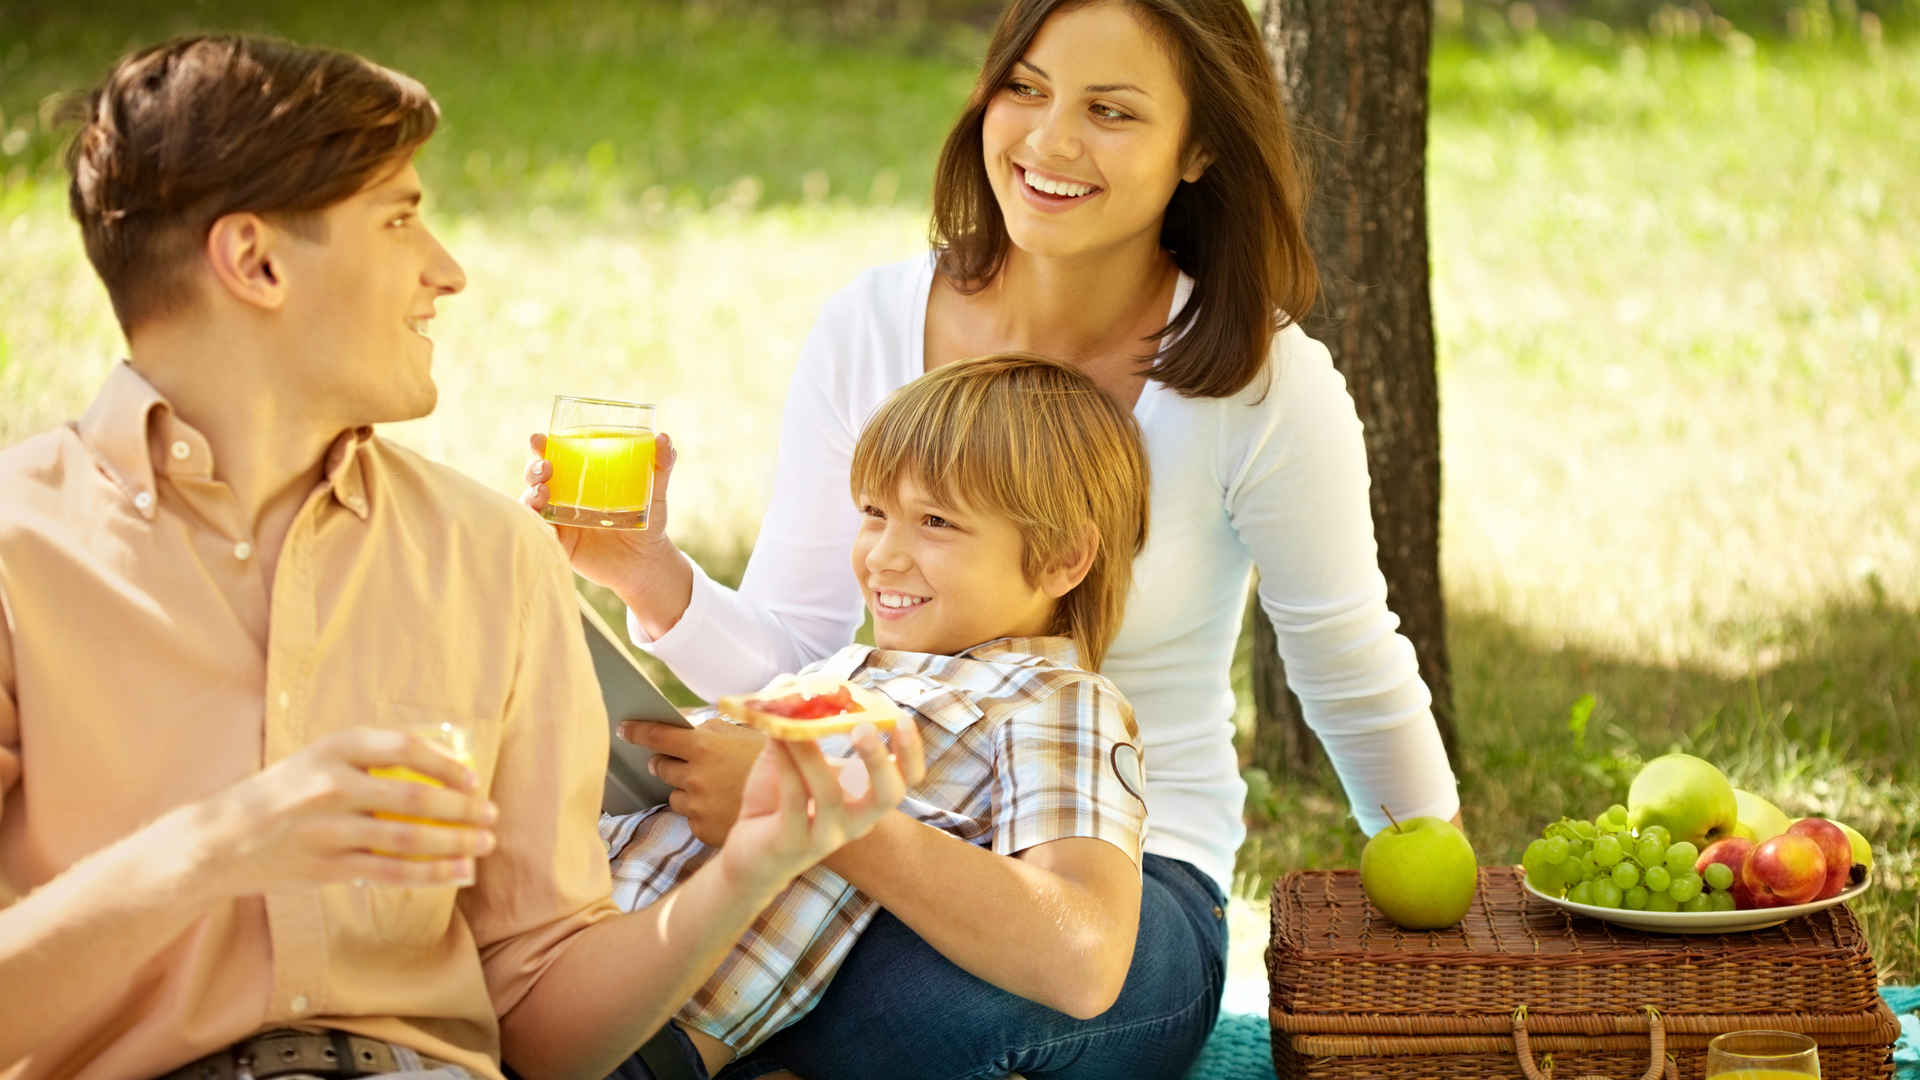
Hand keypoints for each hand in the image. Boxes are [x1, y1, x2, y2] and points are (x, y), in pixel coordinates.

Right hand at [178, 727, 498, 898]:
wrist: (219, 841)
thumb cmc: (283, 795)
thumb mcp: (318, 759)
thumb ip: (370, 759)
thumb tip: (443, 764)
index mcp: (332, 749)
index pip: (404, 748)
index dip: (446, 763)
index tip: (473, 778)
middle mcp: (330, 786)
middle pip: (415, 797)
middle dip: (463, 808)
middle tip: (492, 815)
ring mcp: (327, 829)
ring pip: (408, 838)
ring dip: (456, 842)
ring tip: (485, 843)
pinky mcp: (325, 867)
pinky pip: (390, 872)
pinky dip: (431, 873)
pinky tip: (459, 871)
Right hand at [521, 431, 680, 596]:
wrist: (648, 562)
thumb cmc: (649, 522)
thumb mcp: (654, 493)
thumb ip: (660, 466)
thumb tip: (664, 438)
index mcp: (582, 478)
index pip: (556, 456)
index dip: (542, 446)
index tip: (538, 438)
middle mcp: (565, 496)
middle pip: (537, 477)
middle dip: (534, 469)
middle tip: (545, 467)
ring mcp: (560, 520)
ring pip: (532, 503)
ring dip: (531, 494)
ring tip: (543, 491)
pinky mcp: (560, 543)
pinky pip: (540, 532)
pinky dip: (535, 525)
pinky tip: (540, 521)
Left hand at [622, 719, 765, 846]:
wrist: (800, 806)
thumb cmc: (775, 763)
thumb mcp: (745, 736)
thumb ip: (711, 731)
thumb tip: (684, 724)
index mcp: (704, 748)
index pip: (657, 736)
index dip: (637, 731)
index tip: (625, 728)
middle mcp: (694, 777)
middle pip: (660, 766)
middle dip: (665, 761)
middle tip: (680, 760)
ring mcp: (697, 806)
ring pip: (675, 795)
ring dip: (686, 789)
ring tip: (716, 787)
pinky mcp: (702, 830)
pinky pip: (691, 818)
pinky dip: (702, 812)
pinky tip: (724, 806)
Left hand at [717, 720, 926, 890]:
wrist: (750, 855)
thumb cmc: (780, 802)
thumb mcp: (795, 759)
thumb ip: (798, 725)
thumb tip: (792, 680)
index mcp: (868, 797)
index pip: (907, 777)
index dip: (911, 750)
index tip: (901, 718)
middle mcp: (857, 820)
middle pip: (890, 795)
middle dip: (880, 760)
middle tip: (864, 728)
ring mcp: (828, 835)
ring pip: (830, 795)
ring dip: (812, 754)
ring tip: (793, 724)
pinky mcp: (794, 843)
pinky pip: (795, 801)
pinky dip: (786, 766)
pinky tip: (775, 740)